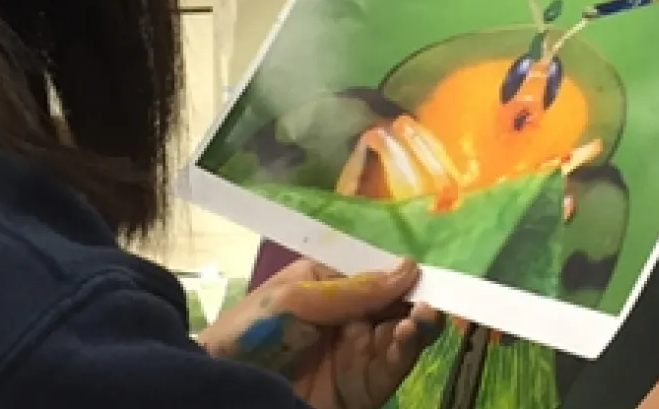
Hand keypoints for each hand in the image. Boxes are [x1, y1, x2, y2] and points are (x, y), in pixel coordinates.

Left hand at [197, 259, 442, 408]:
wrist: (225, 391)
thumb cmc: (252, 332)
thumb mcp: (296, 299)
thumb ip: (354, 288)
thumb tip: (409, 267)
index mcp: (328, 286)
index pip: (375, 276)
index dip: (401, 275)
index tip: (426, 273)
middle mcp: (348, 318)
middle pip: (396, 305)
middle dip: (416, 299)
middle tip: (433, 297)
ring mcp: (357, 353)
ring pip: (401, 335)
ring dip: (417, 324)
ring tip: (423, 315)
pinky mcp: (365, 386)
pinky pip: (394, 366)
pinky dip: (408, 349)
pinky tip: (409, 333)